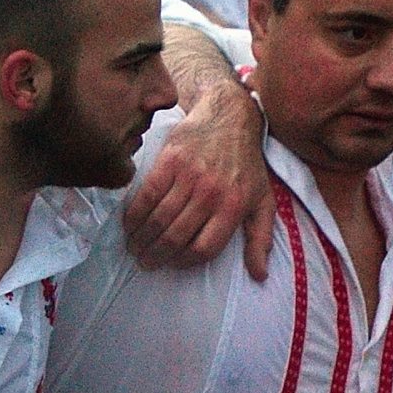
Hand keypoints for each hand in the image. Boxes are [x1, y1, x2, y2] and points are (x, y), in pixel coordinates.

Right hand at [127, 28, 275, 273]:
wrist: (229, 116)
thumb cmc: (247, 164)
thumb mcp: (263, 200)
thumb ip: (261, 239)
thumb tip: (260, 276)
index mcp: (234, 207)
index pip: (203, 248)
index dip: (183, 262)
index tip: (171, 265)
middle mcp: (211, 193)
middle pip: (176, 237)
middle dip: (156, 255)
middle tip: (144, 262)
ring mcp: (190, 176)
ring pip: (159, 219)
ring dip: (141, 238)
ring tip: (134, 247)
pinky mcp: (170, 159)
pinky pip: (147, 194)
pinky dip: (134, 213)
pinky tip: (129, 223)